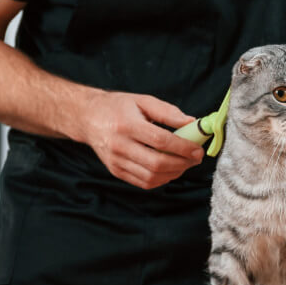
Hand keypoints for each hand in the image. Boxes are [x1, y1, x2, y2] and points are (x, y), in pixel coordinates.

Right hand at [80, 91, 204, 189]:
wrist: (87, 118)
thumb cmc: (118, 107)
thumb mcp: (142, 101)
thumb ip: (168, 112)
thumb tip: (192, 123)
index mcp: (126, 125)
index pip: (160, 140)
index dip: (182, 147)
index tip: (198, 149)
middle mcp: (119, 145)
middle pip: (156, 163)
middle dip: (182, 163)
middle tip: (196, 158)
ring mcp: (116, 161)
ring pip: (151, 176)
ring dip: (174, 173)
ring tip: (185, 163)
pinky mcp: (116, 171)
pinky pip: (143, 182)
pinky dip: (161, 179)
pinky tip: (170, 169)